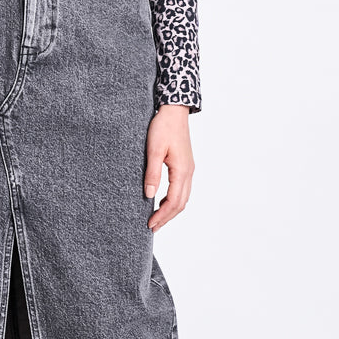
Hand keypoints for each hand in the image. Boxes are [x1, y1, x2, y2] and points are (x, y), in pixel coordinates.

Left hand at [144, 104, 193, 230]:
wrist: (174, 110)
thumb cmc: (163, 127)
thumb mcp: (154, 150)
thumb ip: (152, 173)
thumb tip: (149, 195)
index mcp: (182, 171)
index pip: (174, 201)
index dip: (162, 215)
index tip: (150, 224)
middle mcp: (189, 172)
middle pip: (181, 203)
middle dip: (167, 217)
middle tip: (152, 227)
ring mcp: (189, 168)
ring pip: (183, 197)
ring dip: (171, 209)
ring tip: (157, 218)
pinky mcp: (185, 164)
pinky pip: (182, 189)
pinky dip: (173, 199)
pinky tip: (162, 200)